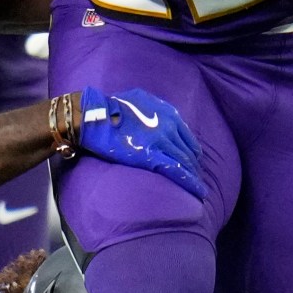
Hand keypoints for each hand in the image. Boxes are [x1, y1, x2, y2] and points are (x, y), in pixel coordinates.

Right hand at [53, 87, 206, 198]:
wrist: (93, 115)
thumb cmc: (111, 107)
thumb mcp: (139, 100)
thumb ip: (153, 110)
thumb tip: (158, 118)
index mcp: (168, 113)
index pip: (187, 137)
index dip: (191, 152)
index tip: (193, 163)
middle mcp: (169, 125)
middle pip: (190, 151)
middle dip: (194, 166)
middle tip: (195, 179)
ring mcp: (161, 140)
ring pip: (186, 162)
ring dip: (194, 176)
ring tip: (198, 189)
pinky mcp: (150, 156)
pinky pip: (177, 171)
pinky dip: (190, 183)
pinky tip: (198, 193)